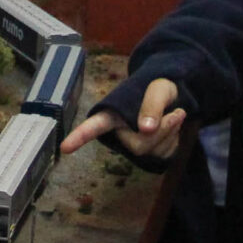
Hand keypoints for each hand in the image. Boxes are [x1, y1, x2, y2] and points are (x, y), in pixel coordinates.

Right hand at [60, 77, 186, 157]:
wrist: (175, 96)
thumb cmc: (159, 87)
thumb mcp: (158, 87)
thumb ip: (153, 103)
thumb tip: (145, 129)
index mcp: (113, 114)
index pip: (93, 126)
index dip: (79, 136)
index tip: (65, 147)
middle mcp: (120, 133)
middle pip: (137, 145)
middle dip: (162, 130)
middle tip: (178, 113)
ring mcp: (135, 145)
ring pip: (153, 151)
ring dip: (171, 133)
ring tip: (176, 114)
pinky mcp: (150, 154)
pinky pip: (164, 155)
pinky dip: (175, 140)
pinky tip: (174, 128)